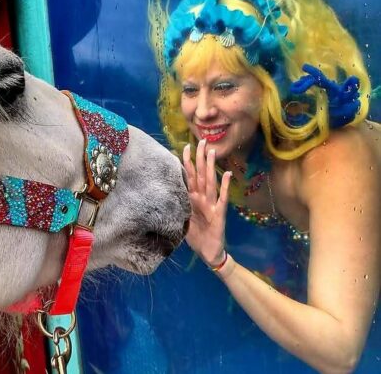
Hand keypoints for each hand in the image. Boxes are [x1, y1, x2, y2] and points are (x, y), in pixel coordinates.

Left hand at [183, 140, 231, 266]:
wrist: (208, 253)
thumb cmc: (196, 236)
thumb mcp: (183, 219)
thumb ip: (178, 205)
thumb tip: (165, 194)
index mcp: (193, 199)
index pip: (190, 176)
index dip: (187, 162)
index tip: (185, 146)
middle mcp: (203, 198)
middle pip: (201, 174)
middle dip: (200, 158)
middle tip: (201, 140)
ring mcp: (212, 205)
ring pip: (210, 182)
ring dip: (210, 167)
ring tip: (211, 152)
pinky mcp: (219, 214)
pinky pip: (222, 199)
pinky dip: (224, 186)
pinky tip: (227, 174)